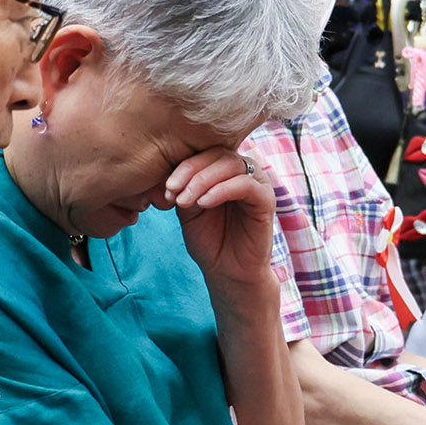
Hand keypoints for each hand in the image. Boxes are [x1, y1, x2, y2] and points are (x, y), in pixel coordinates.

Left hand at [164, 149, 276, 294]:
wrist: (227, 272)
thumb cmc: (208, 240)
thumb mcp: (187, 209)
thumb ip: (181, 187)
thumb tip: (159, 169)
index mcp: (225, 170)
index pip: (205, 152)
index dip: (183, 165)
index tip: (165, 187)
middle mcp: (244, 171)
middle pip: (217, 154)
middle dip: (190, 171)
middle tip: (172, 191)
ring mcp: (258, 183)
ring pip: (231, 164)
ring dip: (203, 180)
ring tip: (185, 201)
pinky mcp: (267, 199)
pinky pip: (246, 184)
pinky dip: (222, 190)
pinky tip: (204, 203)